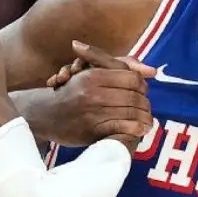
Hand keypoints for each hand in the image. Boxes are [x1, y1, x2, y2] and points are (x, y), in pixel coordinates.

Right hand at [40, 41, 155, 151]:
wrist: (44, 115)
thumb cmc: (70, 92)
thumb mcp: (89, 72)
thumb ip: (117, 66)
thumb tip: (153, 71)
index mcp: (93, 76)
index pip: (132, 78)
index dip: (142, 85)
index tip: (143, 92)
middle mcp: (93, 93)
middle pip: (134, 96)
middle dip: (145, 103)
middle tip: (147, 108)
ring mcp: (93, 112)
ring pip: (131, 112)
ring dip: (144, 117)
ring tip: (147, 120)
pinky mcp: (93, 130)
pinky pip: (123, 128)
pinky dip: (135, 129)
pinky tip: (140, 130)